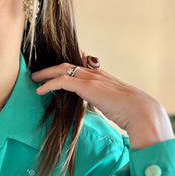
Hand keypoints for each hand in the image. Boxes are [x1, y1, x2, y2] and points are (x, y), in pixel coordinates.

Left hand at [30, 50, 174, 148]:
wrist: (140, 110)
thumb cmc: (131, 111)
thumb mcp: (115, 103)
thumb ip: (105, 101)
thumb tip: (104, 108)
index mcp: (102, 76)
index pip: (82, 63)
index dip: (68, 63)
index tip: (56, 65)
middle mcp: (95, 73)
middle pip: (68, 64)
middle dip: (51, 67)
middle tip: (38, 73)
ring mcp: (91, 78)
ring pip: (62, 69)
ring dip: (46, 73)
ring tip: (35, 79)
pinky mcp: (86, 87)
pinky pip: (62, 81)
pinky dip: (49, 84)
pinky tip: (40, 91)